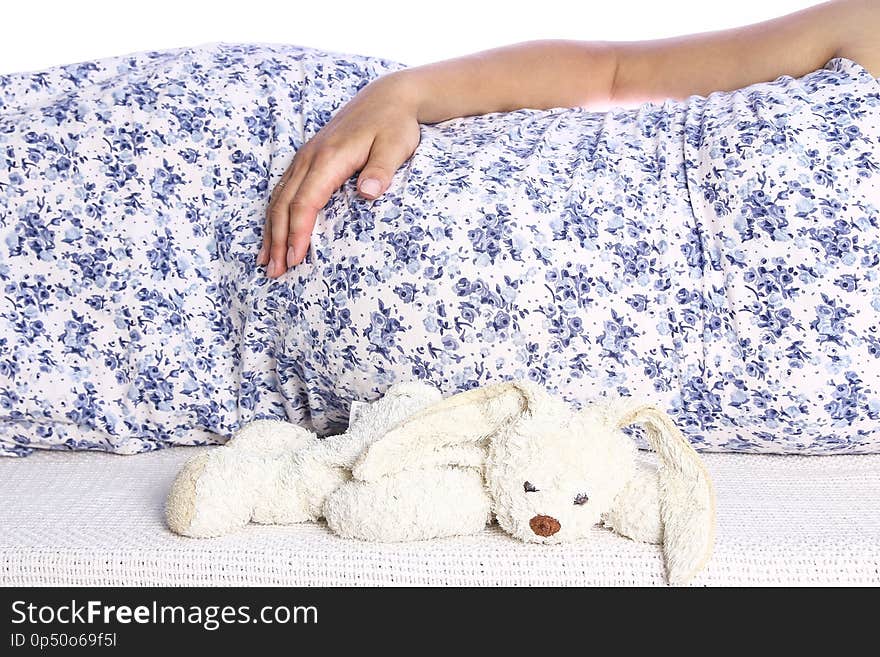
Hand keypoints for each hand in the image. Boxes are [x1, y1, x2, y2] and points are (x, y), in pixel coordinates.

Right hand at [259, 71, 421, 277]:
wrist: (388, 97)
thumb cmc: (395, 124)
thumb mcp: (396, 145)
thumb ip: (381, 169)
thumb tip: (369, 192)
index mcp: (329, 158)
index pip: (305, 202)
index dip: (298, 232)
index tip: (295, 259)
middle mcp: (310, 158)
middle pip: (284, 204)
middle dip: (278, 240)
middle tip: (275, 272)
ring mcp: (306, 157)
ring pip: (279, 197)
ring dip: (271, 231)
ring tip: (267, 261)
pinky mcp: (308, 159)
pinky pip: (284, 189)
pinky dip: (275, 214)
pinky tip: (273, 233)